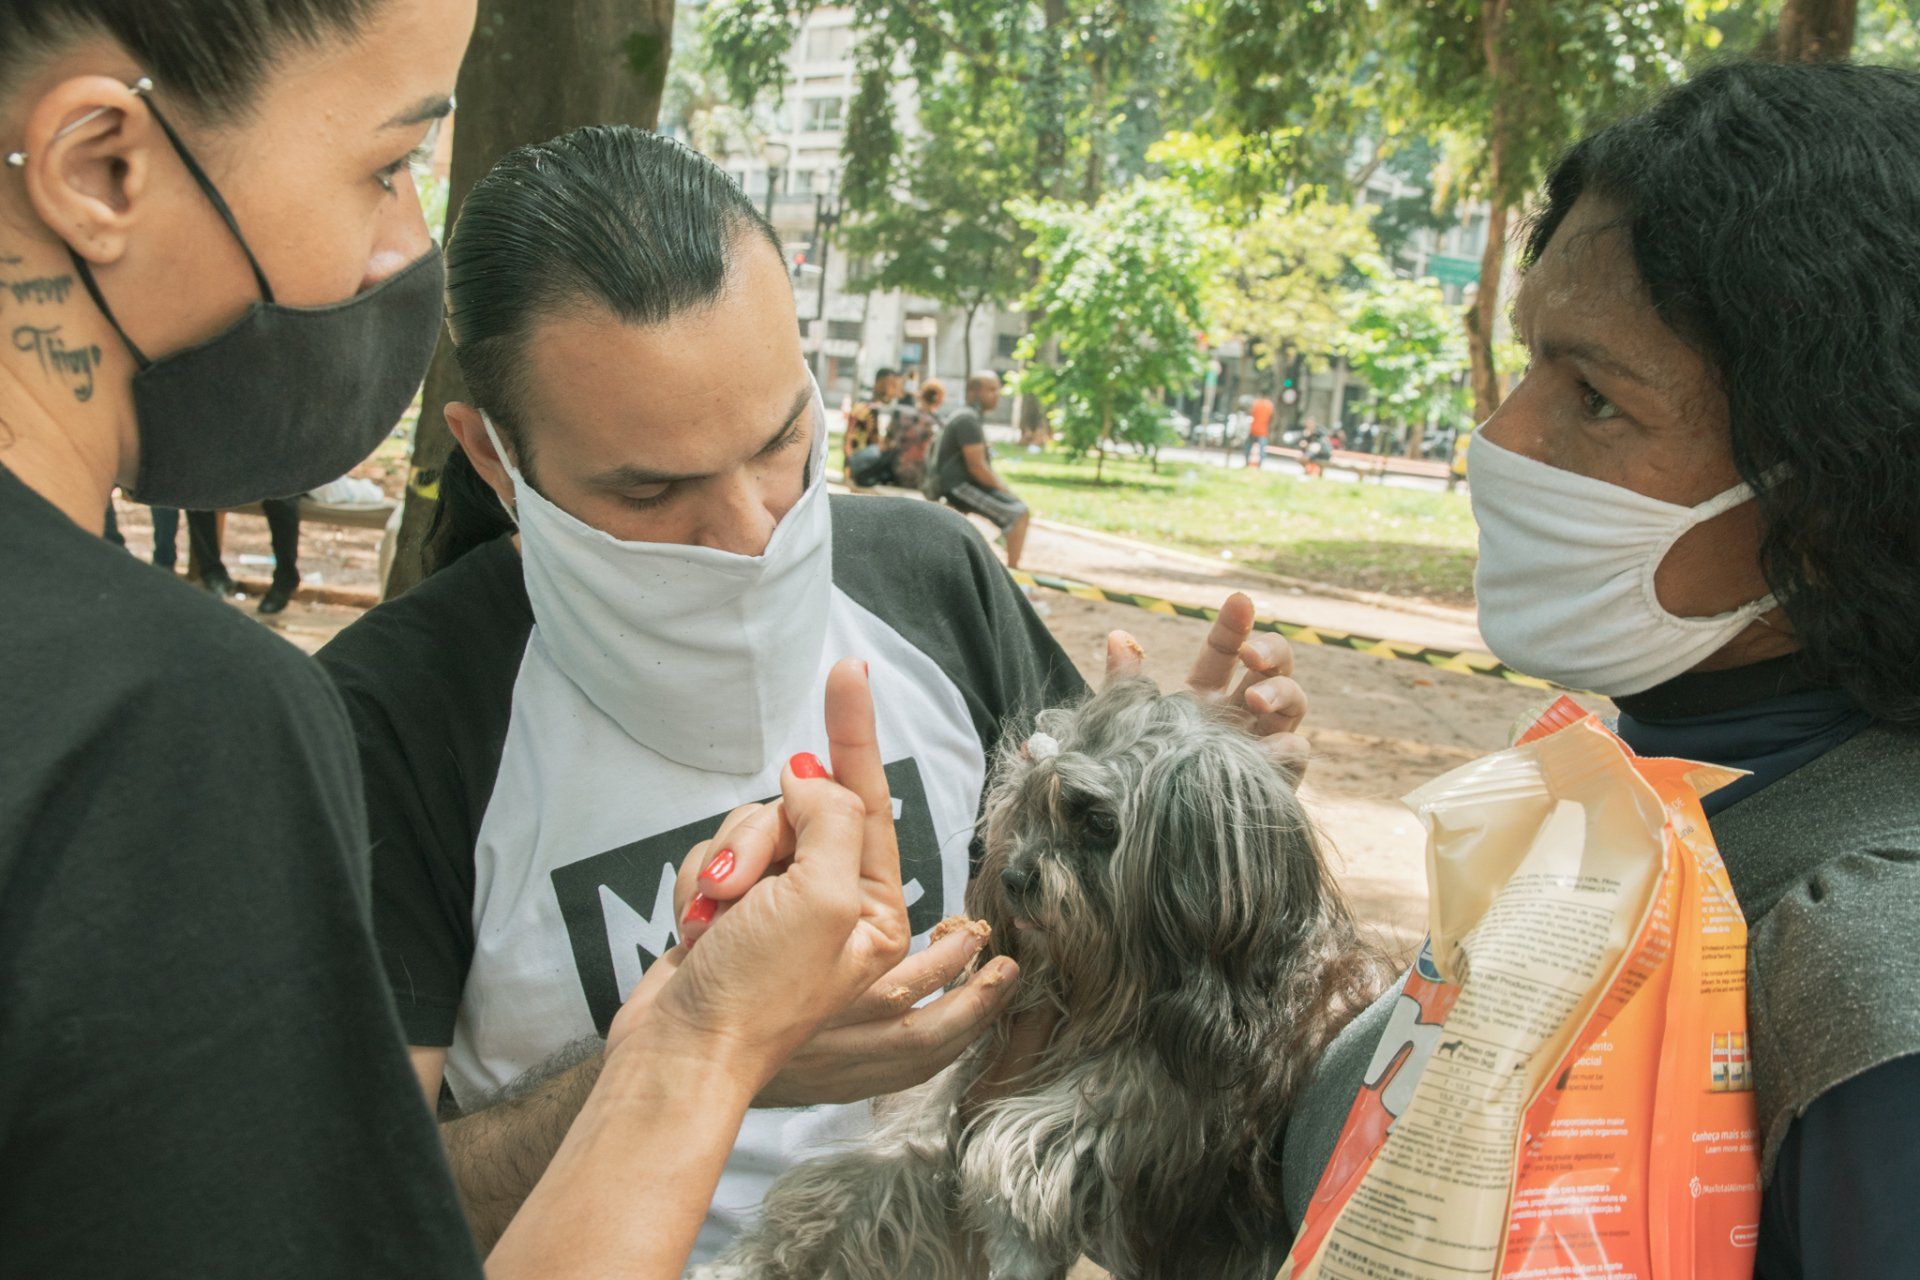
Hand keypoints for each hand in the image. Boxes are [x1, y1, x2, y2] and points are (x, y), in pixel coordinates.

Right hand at [664, 672, 1021, 1104]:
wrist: (677, 1053)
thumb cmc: (757, 994)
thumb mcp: (822, 900)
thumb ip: (831, 820)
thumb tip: (808, 779)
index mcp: (873, 909)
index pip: (867, 800)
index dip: (854, 733)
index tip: (850, 669)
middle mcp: (831, 903)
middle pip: (797, 811)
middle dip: (759, 840)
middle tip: (741, 893)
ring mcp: (778, 906)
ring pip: (750, 830)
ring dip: (724, 867)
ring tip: (715, 925)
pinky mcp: (731, 910)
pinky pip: (713, 857)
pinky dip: (697, 887)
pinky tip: (696, 934)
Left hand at [1105, 591, 1309, 777]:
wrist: (1156, 849)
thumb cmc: (1142, 781)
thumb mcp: (1128, 730)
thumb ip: (1124, 686)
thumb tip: (1118, 636)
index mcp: (1204, 697)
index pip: (1226, 651)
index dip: (1234, 625)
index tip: (1238, 600)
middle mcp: (1240, 716)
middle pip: (1274, 667)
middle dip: (1270, 650)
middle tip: (1251, 655)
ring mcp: (1263, 746)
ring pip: (1294, 702)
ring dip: (1281, 691)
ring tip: (1255, 702)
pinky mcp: (1275, 780)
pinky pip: (1297, 754)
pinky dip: (1289, 745)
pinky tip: (1273, 745)